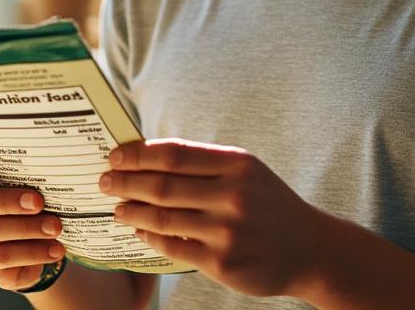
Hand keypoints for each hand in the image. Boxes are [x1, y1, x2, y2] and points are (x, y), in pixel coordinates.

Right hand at [0, 153, 65, 291]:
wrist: (29, 246)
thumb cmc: (24, 206)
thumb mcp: (23, 189)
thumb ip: (25, 180)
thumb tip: (51, 173)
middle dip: (8, 201)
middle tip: (38, 202)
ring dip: (27, 229)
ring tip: (55, 228)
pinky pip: (3, 258)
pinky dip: (32, 253)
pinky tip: (54, 249)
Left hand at [101, 139, 333, 297]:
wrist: (310, 249)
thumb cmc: (268, 204)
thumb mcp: (246, 171)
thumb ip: (204, 162)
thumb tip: (148, 155)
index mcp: (237, 164)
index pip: (174, 153)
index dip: (138, 154)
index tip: (115, 155)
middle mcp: (232, 194)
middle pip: (162, 184)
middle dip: (125, 182)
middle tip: (104, 181)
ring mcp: (227, 230)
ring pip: (161, 217)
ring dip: (131, 211)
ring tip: (118, 208)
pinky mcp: (222, 261)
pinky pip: (172, 246)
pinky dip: (149, 237)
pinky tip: (139, 232)